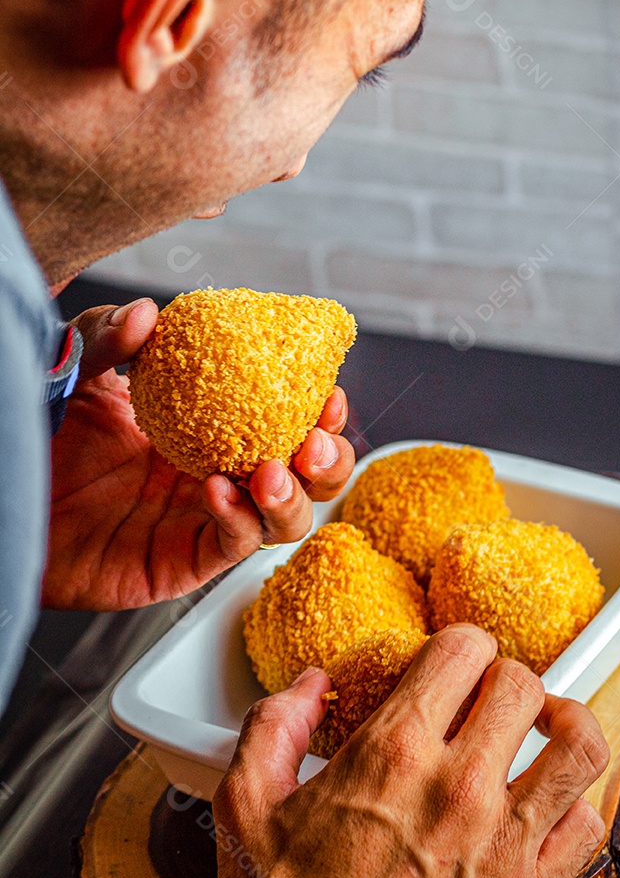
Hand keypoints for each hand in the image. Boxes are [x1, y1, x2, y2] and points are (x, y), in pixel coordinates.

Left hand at [43, 299, 354, 609]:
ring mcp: (202, 520)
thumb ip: (106, 340)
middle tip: (314, 438)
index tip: (327, 390)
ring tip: (272, 470)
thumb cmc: (37, 436)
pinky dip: (237, 521)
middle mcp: (216, 474)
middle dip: (328, 460)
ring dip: (293, 497)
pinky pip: (230, 546)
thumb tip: (148, 315)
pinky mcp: (180, 562)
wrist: (1, 493)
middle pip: (305, 477)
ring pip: (283, 521)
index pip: (284, 420)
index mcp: (208, 427)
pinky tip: (217, 491)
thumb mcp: (72, 371)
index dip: (318, 410)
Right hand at [213, 626, 609, 877]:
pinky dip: (575, 802)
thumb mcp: (247, 806)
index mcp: (392, 753)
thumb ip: (273, 726)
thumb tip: (309, 685)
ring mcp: (505, 843)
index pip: (464, 649)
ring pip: (579, 744)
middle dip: (503, 679)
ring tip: (542, 729)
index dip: (460, 644)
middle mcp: (459, 788)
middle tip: (487, 698)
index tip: (454, 662)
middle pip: (523, 684)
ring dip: (563, 724)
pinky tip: (545, 803)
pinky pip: (588, 825)